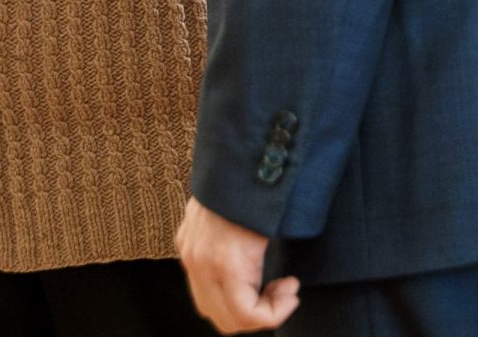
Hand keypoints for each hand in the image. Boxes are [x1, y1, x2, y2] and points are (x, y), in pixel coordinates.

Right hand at [177, 199, 298, 333]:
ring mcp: (189, 255)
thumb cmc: (259, 190)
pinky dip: (225, 290)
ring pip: (210, 309)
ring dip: (240, 307)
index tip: (292, 291)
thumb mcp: (270, 231)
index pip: (245, 315)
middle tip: (282, 293)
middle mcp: (201, 264)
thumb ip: (264, 268)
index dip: (274, 314)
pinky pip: (202, 286)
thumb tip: (285, 291)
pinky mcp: (185, 245)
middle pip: (225, 321)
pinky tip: (245, 271)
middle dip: (258, 316)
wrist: (232, 157)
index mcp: (225, 262)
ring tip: (265, 285)